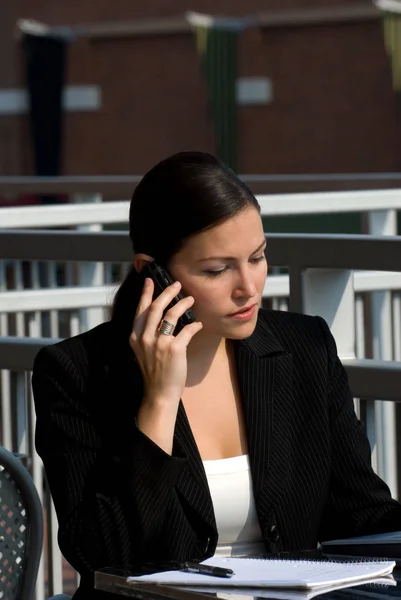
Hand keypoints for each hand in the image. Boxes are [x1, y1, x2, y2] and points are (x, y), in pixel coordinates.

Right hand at [130, 277, 202, 405]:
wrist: (159, 393)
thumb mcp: (142, 351)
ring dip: (183, 304)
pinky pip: (187, 330)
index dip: (145, 293)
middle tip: (177, 284)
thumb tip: (159, 316)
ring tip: (190, 299)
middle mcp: (145, 338)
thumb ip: (146, 334)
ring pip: (172, 315)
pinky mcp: (174, 349)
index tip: (149, 280)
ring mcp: (159, 343)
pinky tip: (198, 324)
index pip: (140, 310)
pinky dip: (194, 325)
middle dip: (167, 293)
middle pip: (156, 307)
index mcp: (135, 337)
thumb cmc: (154, 372)